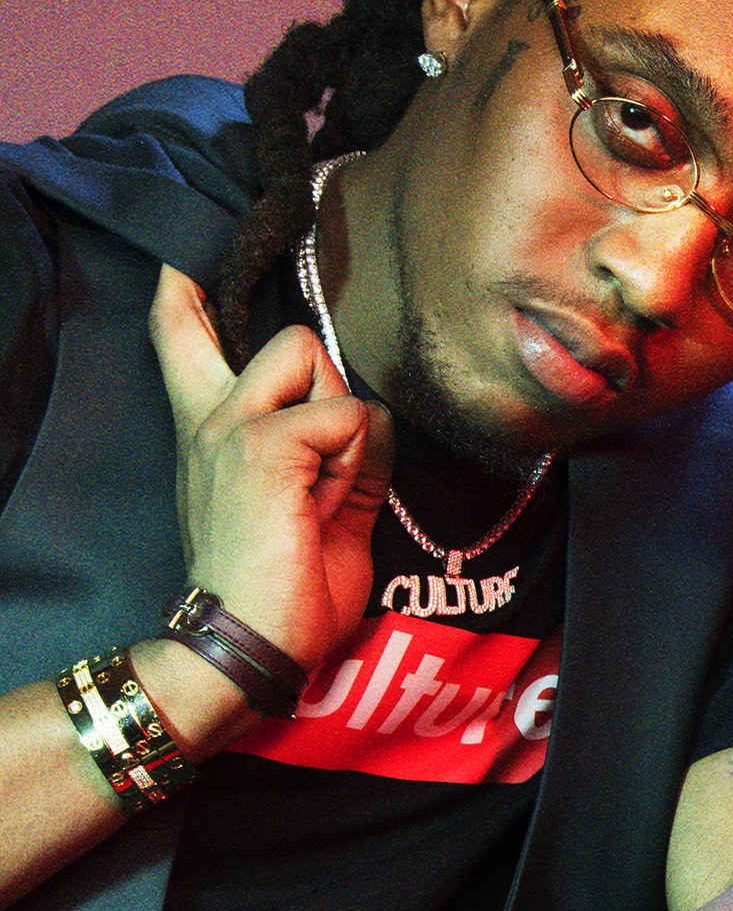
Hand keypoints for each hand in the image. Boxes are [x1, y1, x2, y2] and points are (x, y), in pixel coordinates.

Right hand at [149, 264, 390, 684]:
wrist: (252, 642)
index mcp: (215, 430)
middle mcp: (214, 417)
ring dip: (346, 429)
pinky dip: (354, 462)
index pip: (179, 331)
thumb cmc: (287, 593)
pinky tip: (326, 505)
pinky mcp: (262, 446)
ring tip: (326, 492)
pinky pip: (345, 416)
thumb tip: (375, 415)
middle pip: (289, 338)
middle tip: (328, 460)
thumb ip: (349, 463)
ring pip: (314, 359)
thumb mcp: (329, 516)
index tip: (180, 267)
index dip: (185, 294)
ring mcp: (233, 426)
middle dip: (331, 384)